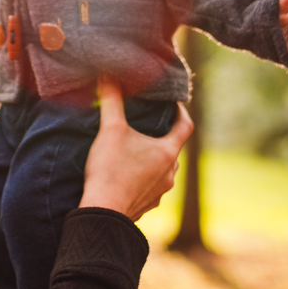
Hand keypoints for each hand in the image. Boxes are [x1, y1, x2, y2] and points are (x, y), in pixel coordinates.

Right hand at [79, 78, 193, 221]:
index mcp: (167, 152)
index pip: (185, 126)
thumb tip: (107, 74)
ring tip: (135, 149)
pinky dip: (142, 177)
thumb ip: (111, 101)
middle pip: (173, 148)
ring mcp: (160, 192)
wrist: (102, 214)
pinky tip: (126, 174)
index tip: (172, 104)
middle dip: (163, 135)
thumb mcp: (110, 130)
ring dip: (152, 158)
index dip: (181, 112)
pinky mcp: (146, 206)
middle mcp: (170, 173)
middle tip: (148, 124)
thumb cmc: (110, 170)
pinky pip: (150, 187)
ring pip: (162, 169)